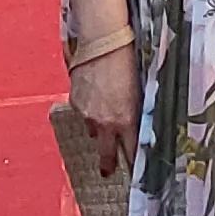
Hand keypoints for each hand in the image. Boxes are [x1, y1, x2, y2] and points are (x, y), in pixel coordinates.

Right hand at [69, 39, 137, 180]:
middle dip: (107, 164)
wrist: (102, 43)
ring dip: (99, 128)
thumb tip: (135, 125)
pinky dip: (89, 110)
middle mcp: (104, 122)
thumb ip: (136, 113)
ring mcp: (87, 113)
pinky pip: (83, 113)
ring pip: (93, 129)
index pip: (130, 151)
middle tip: (107, 172)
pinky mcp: (75, 101)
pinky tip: (94, 98)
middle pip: (105, 152)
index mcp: (124, 121)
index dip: (132, 161)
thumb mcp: (139, 92)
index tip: (134, 172)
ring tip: (104, 119)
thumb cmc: (128, 63)